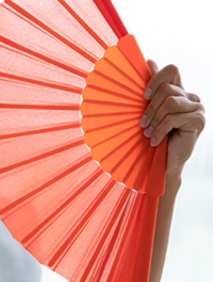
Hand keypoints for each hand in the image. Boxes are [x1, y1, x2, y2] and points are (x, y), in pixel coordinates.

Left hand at [141, 61, 205, 179]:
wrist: (163, 162)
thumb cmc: (154, 136)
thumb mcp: (149, 112)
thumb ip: (151, 89)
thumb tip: (149, 60)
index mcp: (179, 91)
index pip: (172, 70)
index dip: (155, 78)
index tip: (143, 95)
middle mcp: (190, 96)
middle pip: (167, 88)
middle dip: (150, 108)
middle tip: (142, 124)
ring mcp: (197, 108)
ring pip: (170, 102)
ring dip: (154, 120)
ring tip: (147, 133)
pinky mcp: (199, 121)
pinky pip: (174, 118)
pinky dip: (159, 130)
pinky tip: (154, 140)